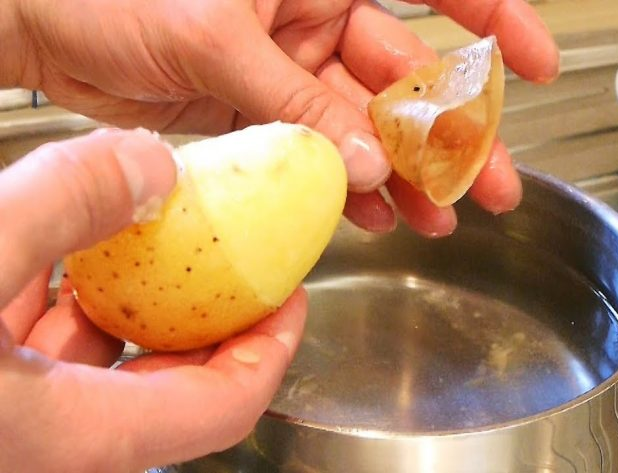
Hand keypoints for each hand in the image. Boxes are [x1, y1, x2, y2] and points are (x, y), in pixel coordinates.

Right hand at [0, 129, 306, 470]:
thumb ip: (63, 206)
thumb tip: (149, 166)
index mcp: (73, 434)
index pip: (223, 407)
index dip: (271, 348)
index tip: (291, 297)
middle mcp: (52, 447)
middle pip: (170, 390)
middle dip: (204, 320)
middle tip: (228, 265)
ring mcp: (19, 428)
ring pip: (99, 374)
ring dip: (127, 307)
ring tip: (141, 243)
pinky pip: (42, 362)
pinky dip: (58, 312)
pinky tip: (50, 260)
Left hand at [7, 0, 559, 236]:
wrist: (36, 25)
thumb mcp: (217, 38)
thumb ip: (296, 103)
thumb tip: (364, 162)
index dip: (493, 24)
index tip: (536, 63)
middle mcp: (310, 15)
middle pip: (404, 78)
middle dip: (451, 133)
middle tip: (490, 181)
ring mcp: (287, 68)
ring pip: (363, 126)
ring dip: (402, 173)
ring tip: (439, 216)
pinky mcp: (260, 112)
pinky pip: (317, 153)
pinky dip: (343, 186)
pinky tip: (374, 214)